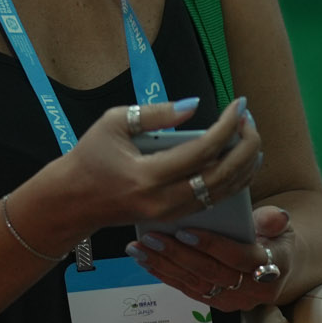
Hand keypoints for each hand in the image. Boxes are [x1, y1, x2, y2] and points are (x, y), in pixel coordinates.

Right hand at [28, 96, 260, 247]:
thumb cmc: (90, 156)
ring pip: (223, 193)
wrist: (73, 200)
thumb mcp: (115, 122)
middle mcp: (164, 201)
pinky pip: (213, 201)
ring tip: (249, 135)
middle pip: (222, 176)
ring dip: (244, 164)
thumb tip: (195, 105)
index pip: (203, 151)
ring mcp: (170, 214)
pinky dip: (233, 180)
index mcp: (148, 176)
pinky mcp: (173, 218)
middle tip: (248, 119)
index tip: (240, 104)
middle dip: (245, 146)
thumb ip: (156, 114)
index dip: (228, 126)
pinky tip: (240, 159)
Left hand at [128, 203, 294, 311]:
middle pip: (211, 274)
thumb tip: (275, 217)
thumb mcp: (281, 224)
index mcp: (273, 267)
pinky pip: (188, 291)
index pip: (239, 258)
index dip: (212, 246)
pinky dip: (165, 275)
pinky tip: (146, 261)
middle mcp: (253, 291)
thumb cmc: (274, 236)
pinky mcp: (217, 304)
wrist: (278, 264)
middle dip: (178, 255)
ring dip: (164, 266)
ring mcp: (234, 301)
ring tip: (139, 248)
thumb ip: (273, 220)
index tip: (184, 231)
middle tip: (151, 238)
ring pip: (195, 284)